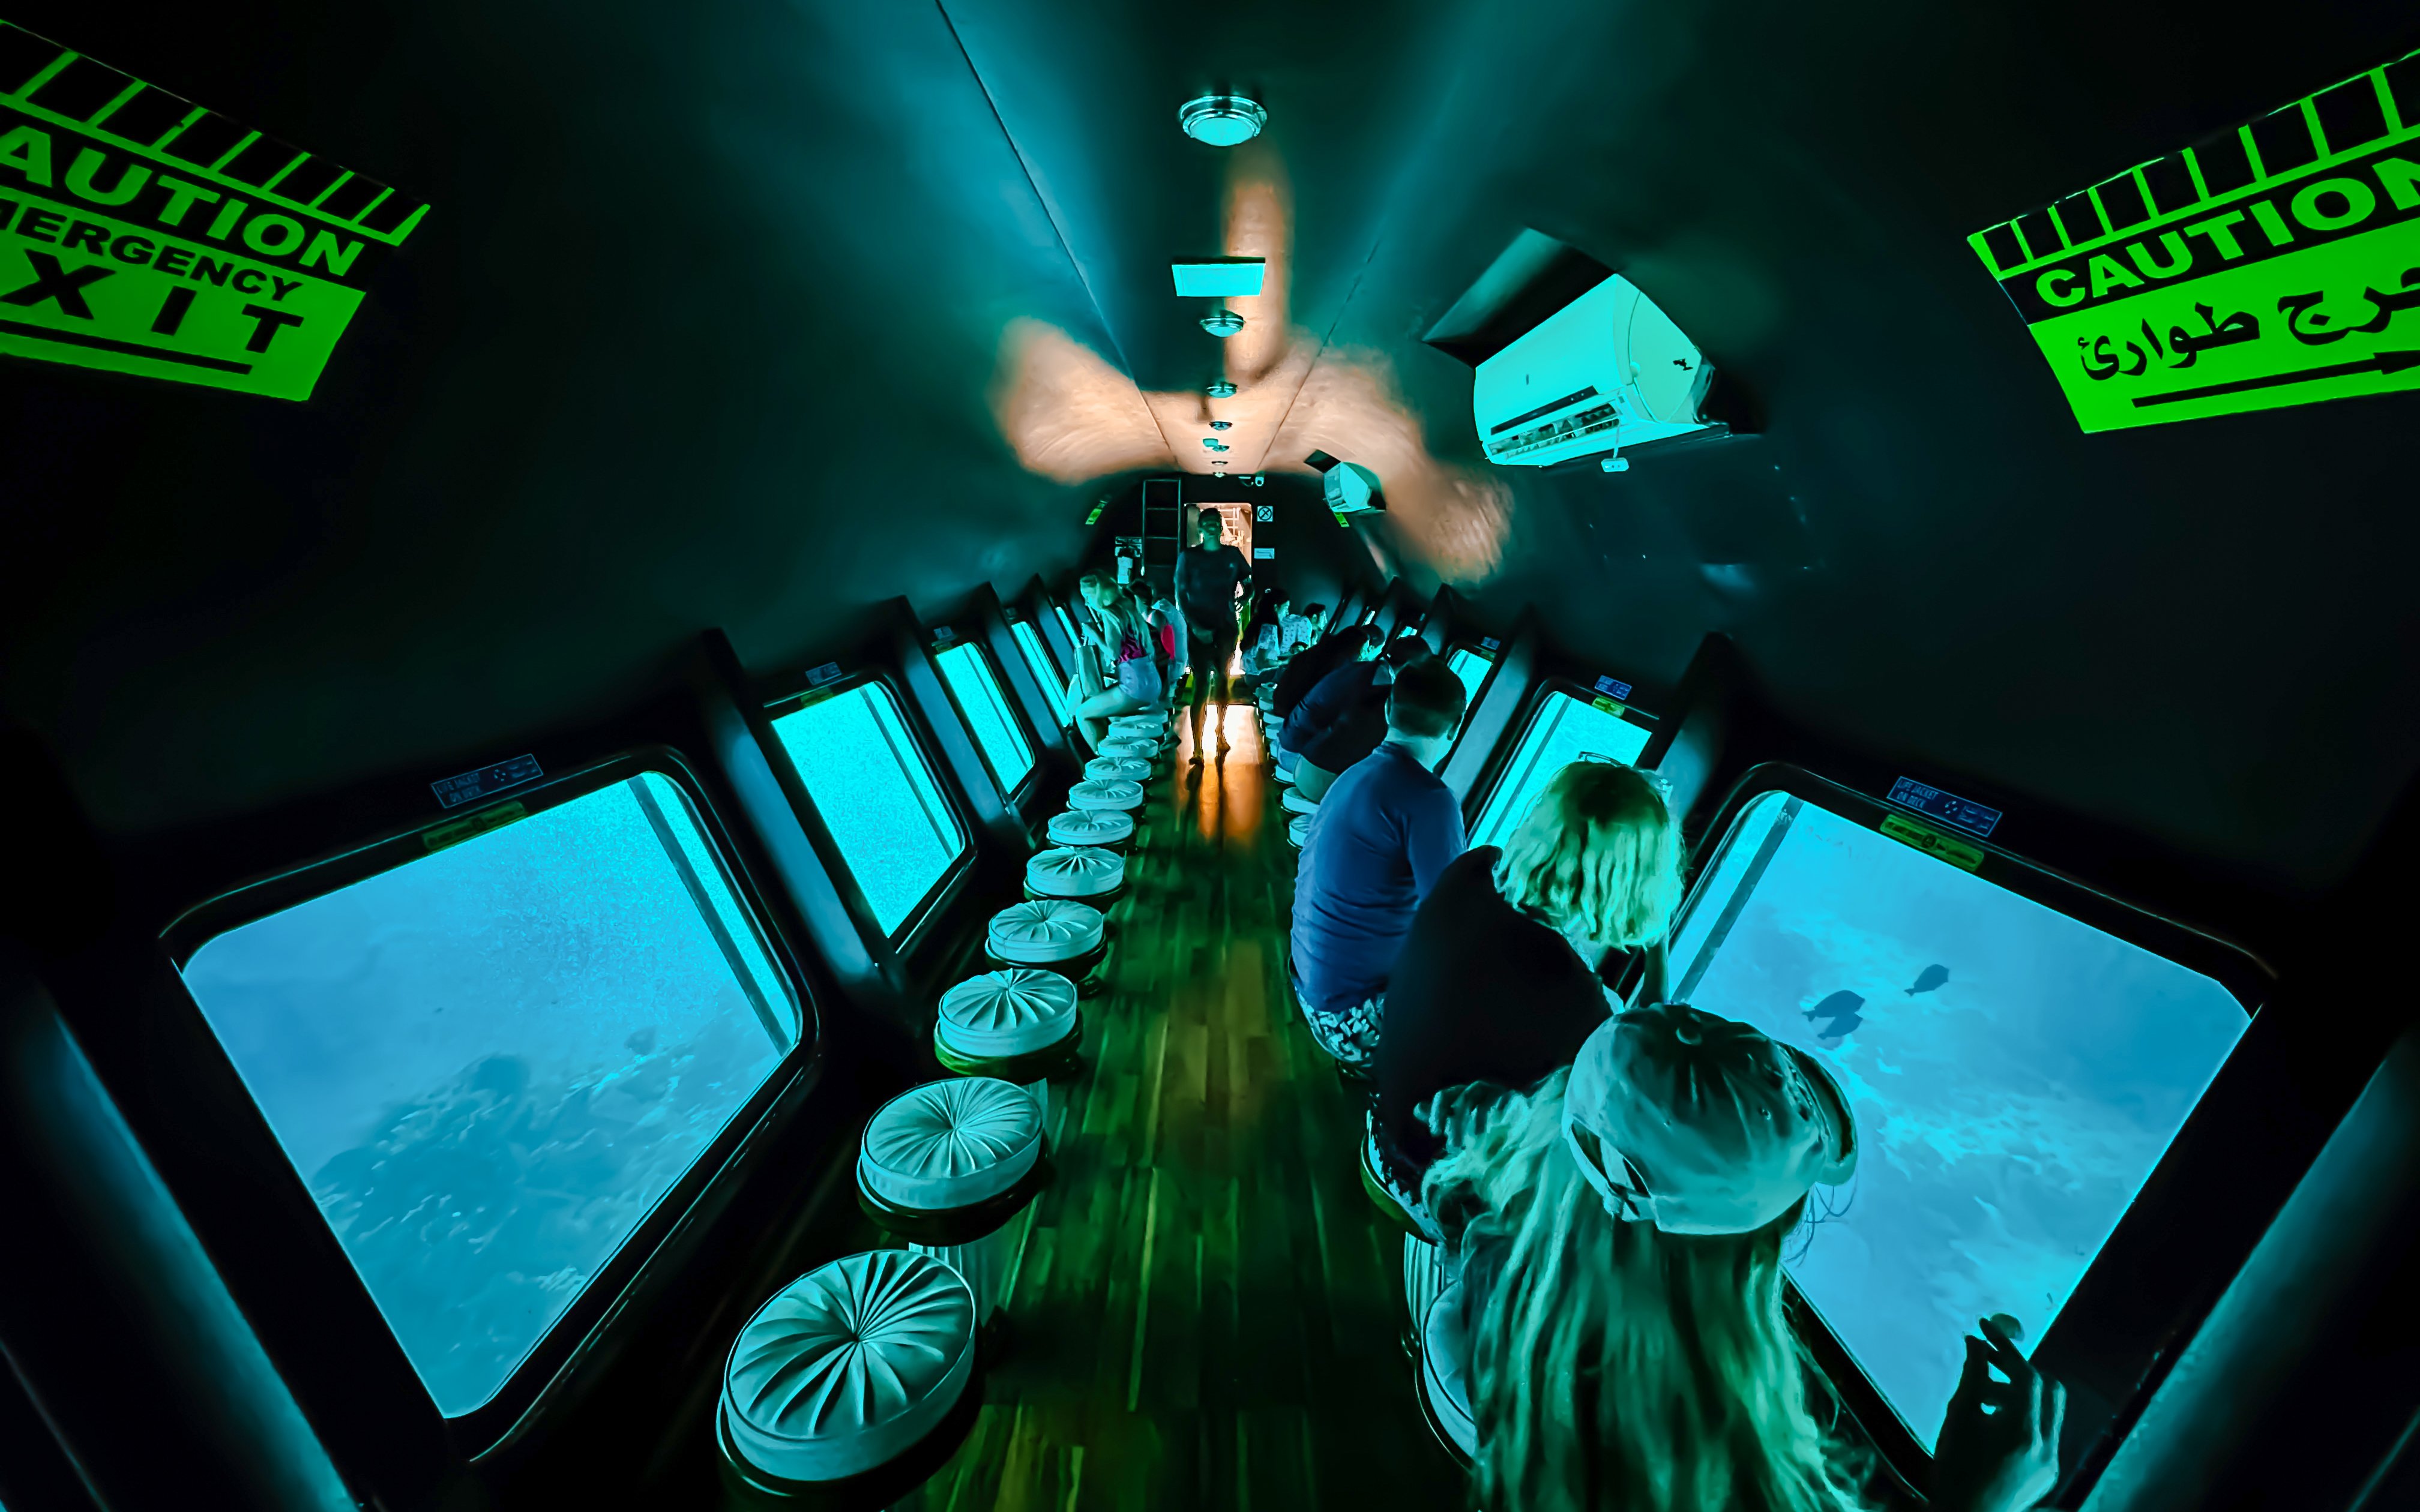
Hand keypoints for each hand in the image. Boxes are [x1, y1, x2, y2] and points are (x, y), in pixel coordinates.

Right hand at [1931, 1316, 2063, 1511]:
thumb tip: (1975, 1342)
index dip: (2005, 1347)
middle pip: (2049, 1388)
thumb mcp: (1958, 1419)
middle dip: (2019, 1368)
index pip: (2027, 1374)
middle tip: (1987, 1360)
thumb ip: (1971, 1377)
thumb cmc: (1955, 1470)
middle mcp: (2047, 1445)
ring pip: (2049, 1409)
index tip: (1982, 1328)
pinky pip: (2045, 1431)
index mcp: (2024, 1432)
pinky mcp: (2049, 1471)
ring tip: (1983, 1395)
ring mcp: (2052, 1460)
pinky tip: (1994, 1421)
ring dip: (2021, 1392)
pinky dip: (2024, 1416)